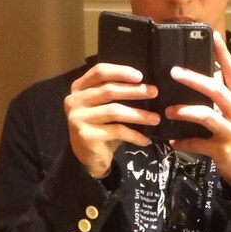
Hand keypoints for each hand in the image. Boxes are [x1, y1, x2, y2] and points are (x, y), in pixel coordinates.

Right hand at [65, 62, 158, 177]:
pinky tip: (145, 139)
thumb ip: (114, 94)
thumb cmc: (100, 129)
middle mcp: (74, 101)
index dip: (120, 71)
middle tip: (154, 92)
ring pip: (114, 111)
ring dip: (138, 114)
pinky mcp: (87, 135)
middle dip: (134, 91)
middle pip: (109, 90)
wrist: (88, 159)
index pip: (99, 72)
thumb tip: (145, 85)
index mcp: (79, 89)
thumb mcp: (104, 107)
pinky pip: (117, 131)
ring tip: (155, 118)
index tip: (140, 76)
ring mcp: (79, 118)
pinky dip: (134, 135)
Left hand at [166, 31, 230, 194]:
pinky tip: (173, 141)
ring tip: (168, 110)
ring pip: (207, 115)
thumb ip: (226, 95)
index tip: (214, 36)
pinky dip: (184, 141)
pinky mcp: (223, 150)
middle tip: (174, 72)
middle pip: (217, 91)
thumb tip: (210, 72)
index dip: (224, 54)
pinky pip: (199, 143)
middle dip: (195, 79)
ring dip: (185, 111)